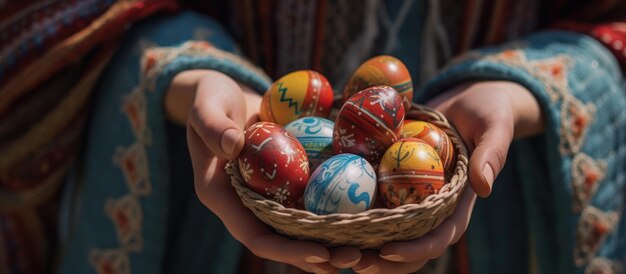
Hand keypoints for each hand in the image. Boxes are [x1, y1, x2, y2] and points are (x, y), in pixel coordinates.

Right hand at [167, 70, 358, 272]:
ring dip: (330, 241)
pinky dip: (333, 210)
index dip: (287, 250)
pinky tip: (364, 214)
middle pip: (283, 241)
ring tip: (364, 250)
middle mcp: (245, 204)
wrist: (223, 92)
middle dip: (317, 255)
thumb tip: (233, 146)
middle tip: (353, 258)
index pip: (255, 236)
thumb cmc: (210, 97)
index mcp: (221, 197)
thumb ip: (213, 125)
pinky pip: (309, 200)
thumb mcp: (206, 105)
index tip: (320, 253)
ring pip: (299, 228)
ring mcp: (266, 194)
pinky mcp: (283, 181)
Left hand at [351, 81, 542, 272]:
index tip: (388, 251)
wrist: (469, 99)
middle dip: (383, 261)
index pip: (439, 236)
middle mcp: (434, 207)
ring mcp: (413, 196)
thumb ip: (493, 154)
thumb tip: (485, 187)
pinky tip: (328, 215)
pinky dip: (354, 212)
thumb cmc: (487, 112)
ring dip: (363, 245)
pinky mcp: (395, 182)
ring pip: (388, 232)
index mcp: (459, 204)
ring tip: (333, 249)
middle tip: (352, 261)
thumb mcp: (496, 126)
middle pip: (409, 246)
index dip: (415, 249)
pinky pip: (374, 201)